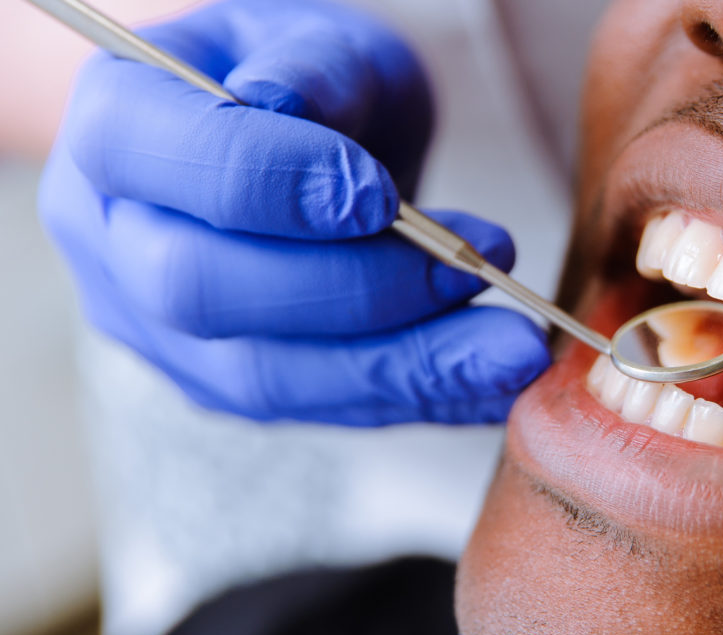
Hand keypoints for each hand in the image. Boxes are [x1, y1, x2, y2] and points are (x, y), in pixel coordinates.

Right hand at [39, 0, 549, 424]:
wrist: (302, 149)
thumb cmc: (310, 81)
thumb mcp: (319, 40)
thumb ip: (309, 67)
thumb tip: (284, 107)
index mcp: (114, 129)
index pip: (165, 163)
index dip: (273, 184)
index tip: (382, 194)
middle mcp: (113, 242)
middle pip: (202, 290)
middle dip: (355, 288)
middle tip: (476, 265)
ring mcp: (161, 329)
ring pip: (268, 377)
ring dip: (406, 367)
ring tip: (512, 350)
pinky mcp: (227, 384)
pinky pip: (320, 409)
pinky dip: (416, 397)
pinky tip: (491, 382)